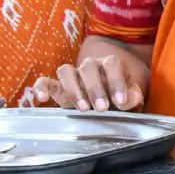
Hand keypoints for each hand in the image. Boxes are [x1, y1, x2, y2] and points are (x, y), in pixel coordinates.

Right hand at [31, 48, 147, 111]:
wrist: (105, 101)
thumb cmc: (117, 98)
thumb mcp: (127, 99)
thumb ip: (130, 97)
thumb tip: (133, 96)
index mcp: (109, 64)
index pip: (112, 64)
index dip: (116, 81)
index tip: (120, 100)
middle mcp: (90, 66)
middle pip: (89, 67)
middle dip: (95, 88)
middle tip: (102, 108)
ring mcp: (72, 75)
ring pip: (67, 71)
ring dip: (74, 90)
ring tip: (83, 108)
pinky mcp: (58, 86)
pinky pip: (46, 81)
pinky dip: (41, 87)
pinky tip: (41, 98)